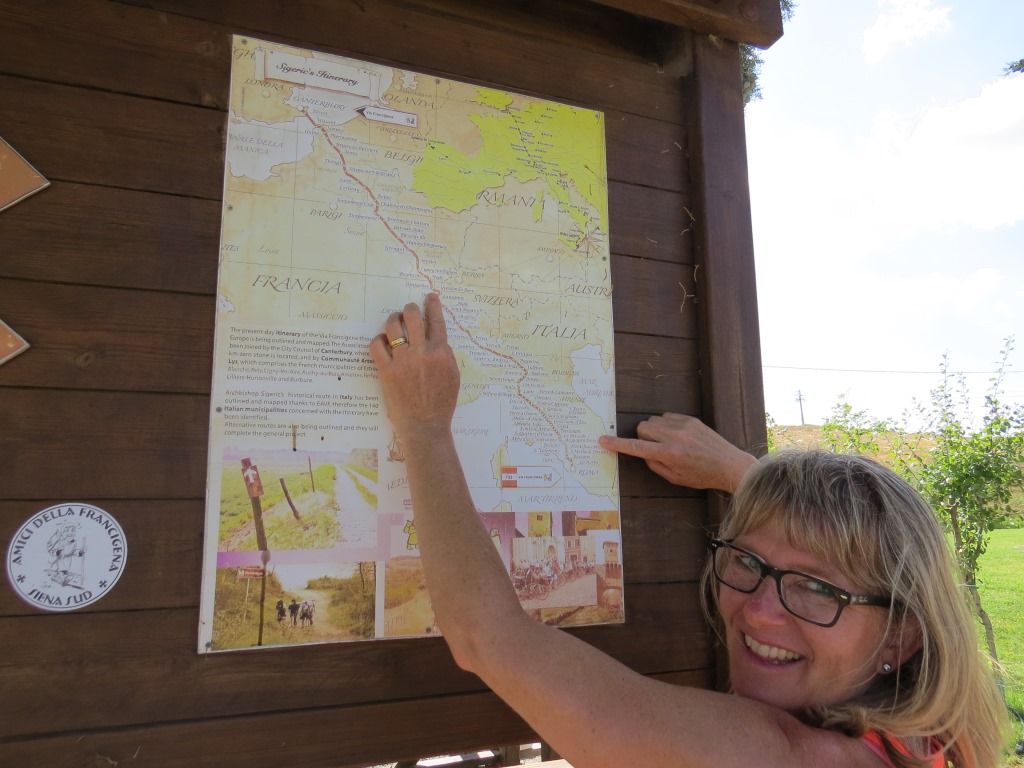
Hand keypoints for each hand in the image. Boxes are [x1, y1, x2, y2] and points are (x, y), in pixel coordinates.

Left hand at [369, 293, 459, 438]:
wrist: (425, 427)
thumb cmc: (442, 404)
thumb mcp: (453, 377)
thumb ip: (446, 356)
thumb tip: (436, 340)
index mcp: (441, 353)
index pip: (437, 321)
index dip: (433, 305)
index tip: (430, 297)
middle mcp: (422, 353)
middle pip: (413, 317)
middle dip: (410, 309)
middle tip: (408, 312)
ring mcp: (403, 361)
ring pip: (393, 327)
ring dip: (393, 320)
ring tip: (394, 322)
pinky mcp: (386, 371)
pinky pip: (376, 345)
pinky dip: (379, 340)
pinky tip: (382, 343)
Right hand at [598, 413, 756, 491]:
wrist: (729, 464)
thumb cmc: (701, 475)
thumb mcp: (675, 478)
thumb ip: (654, 464)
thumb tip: (642, 451)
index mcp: (669, 454)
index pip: (636, 446)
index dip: (618, 443)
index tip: (603, 440)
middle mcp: (674, 436)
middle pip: (642, 426)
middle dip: (642, 436)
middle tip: (652, 448)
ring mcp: (683, 424)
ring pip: (654, 420)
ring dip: (654, 430)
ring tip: (668, 442)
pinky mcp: (690, 418)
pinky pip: (667, 416)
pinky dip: (666, 425)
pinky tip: (678, 436)